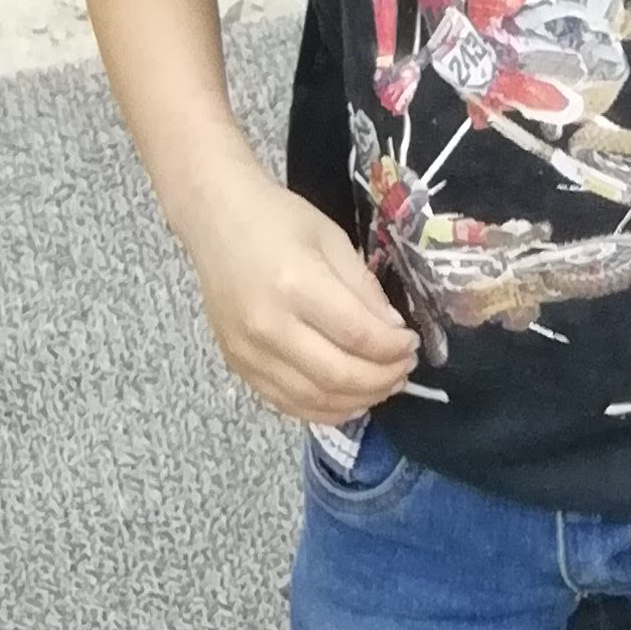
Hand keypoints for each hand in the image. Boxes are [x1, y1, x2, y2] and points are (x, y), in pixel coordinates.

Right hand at [177, 143, 418, 424]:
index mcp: (296, 285)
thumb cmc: (278, 219)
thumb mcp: (332, 238)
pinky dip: (323, 411)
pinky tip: (349, 401)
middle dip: (382, 379)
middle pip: (337, 375)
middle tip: (405, 370)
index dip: (393, 348)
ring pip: (313, 399)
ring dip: (358, 400)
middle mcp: (269, 327)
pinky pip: (286, 403)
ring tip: (385, 387)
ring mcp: (249, 353)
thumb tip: (394, 332)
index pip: (357, 335)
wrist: (217, 221)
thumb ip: (364, 288)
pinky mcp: (237, 367)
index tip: (413, 343)